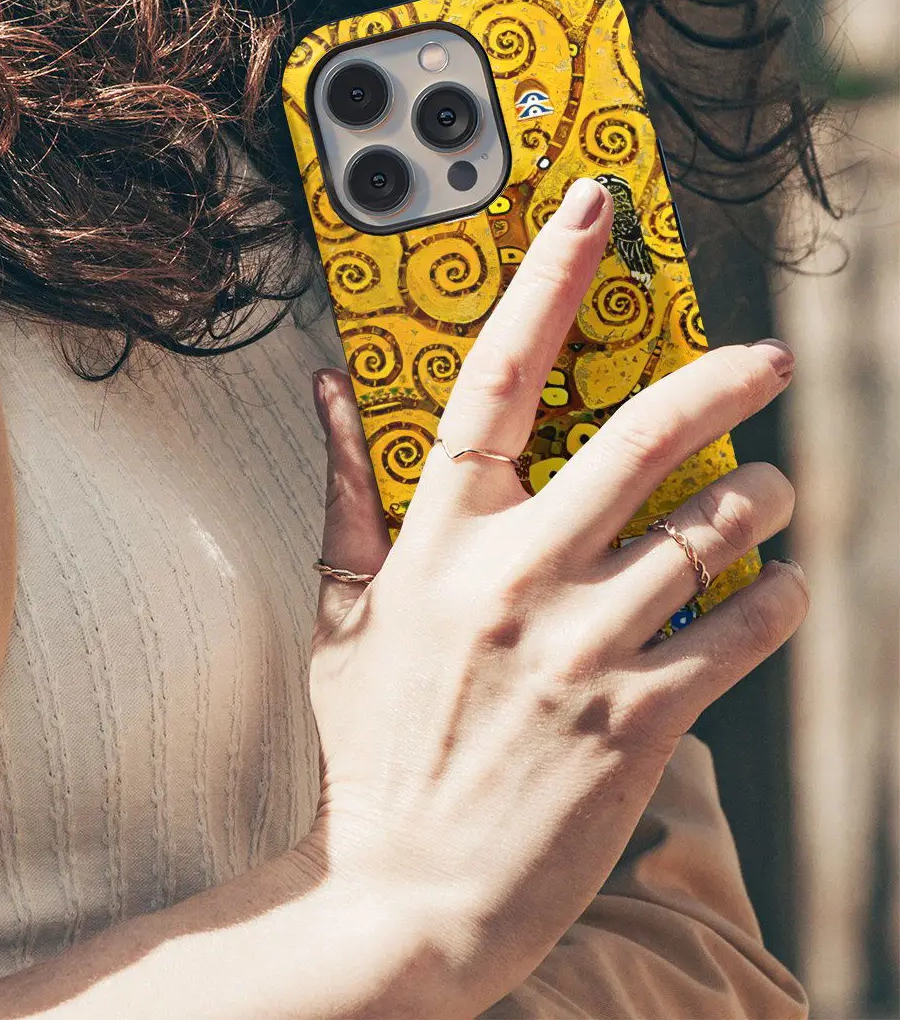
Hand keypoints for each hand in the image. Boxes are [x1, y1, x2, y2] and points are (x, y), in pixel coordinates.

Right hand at [302, 178, 806, 1014]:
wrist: (405, 891)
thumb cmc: (371, 746)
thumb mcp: (343, 612)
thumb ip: (345, 492)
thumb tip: (327, 390)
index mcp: (439, 541)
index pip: (495, 379)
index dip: (546, 283)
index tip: (592, 213)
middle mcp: (516, 577)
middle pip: (641, 439)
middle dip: (721, 381)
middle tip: (765, 358)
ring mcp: (583, 646)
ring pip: (710, 532)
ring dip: (761, 501)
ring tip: (771, 496)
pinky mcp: (641, 718)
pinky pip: (741, 629)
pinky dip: (776, 596)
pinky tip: (776, 586)